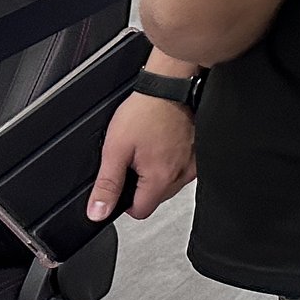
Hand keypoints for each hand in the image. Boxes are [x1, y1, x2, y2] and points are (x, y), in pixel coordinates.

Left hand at [88, 92, 196, 221]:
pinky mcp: (201, 152)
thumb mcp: (115, 149)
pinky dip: (174, 162)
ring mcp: (194, 164)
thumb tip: (98, 212)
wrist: (170, 87)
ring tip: (151, 147)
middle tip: (136, 157)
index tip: (123, 182)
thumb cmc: (145, 112)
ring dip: (159, 173)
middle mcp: (182, 175)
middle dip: (143, 184)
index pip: (141, 211)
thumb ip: (107, 185)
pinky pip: (184, 169)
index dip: (126, 202)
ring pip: (171, 184)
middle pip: (157, 197)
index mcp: (160, 178)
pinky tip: (166, 144)